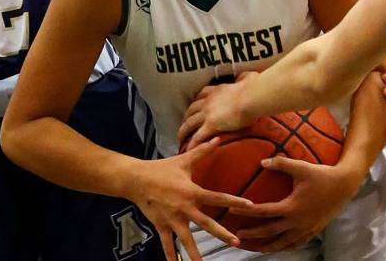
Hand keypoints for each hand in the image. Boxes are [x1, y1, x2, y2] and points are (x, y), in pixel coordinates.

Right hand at [132, 137, 252, 260]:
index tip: (249, 205)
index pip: (217, 197)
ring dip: (195, 253)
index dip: (234, 200)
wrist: (136, 179)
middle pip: (206, 223)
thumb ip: (202, 150)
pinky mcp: (161, 225)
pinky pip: (167, 244)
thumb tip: (218, 138)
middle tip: (236, 242)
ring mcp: (172, 218)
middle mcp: (184, 207)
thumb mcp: (183, 160)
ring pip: (186, 239)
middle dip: (222, 233)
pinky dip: (170, 256)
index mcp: (191, 192)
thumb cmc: (162, 169)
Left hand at [178, 72, 255, 151]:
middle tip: (185, 126)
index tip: (194, 108)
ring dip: (184, 132)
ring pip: (189, 124)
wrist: (251, 97)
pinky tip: (188, 150)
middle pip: (191, 110)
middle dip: (186, 118)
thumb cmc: (253, 89)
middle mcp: (209, 101)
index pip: (202, 94)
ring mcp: (208, 113)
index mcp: (217, 90)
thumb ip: (244, 79)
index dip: (197, 102)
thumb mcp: (247, 79)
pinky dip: (192, 144)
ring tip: (181, 140)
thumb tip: (246, 77)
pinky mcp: (211, 125)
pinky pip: (197, 137)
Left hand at [228, 156, 360, 252]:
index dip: (246, 211)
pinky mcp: (313, 231)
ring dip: (266, 247)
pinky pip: (295, 244)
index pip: (264, 211)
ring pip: (282, 244)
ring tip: (252, 248)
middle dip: (252, 236)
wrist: (344, 185)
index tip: (232, 210)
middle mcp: (297, 222)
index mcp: (292, 207)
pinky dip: (283, 247)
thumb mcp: (301, 167)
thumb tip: (262, 162)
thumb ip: (281, 164)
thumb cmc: (322, 174)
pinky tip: (276, 247)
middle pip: (269, 233)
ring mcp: (305, 229)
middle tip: (236, 236)